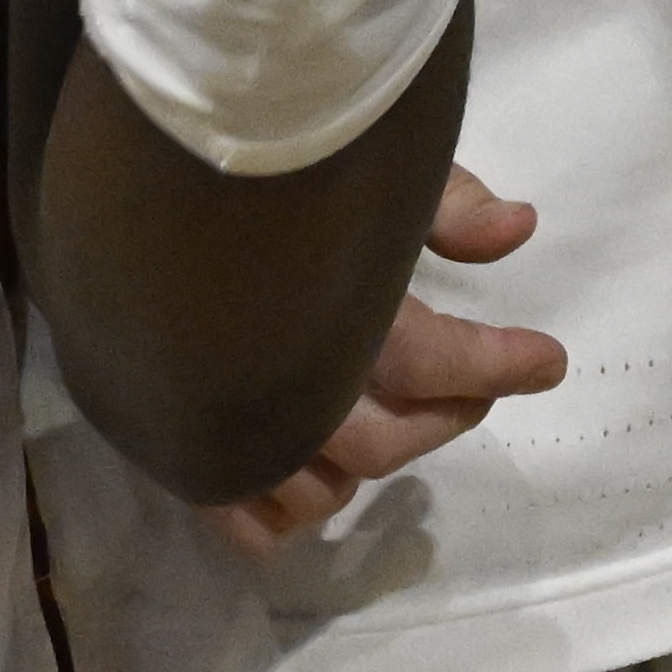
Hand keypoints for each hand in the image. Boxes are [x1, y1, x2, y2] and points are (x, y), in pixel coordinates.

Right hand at [204, 164, 565, 551]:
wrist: (122, 165)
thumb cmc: (260, 154)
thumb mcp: (368, 152)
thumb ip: (444, 201)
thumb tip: (520, 231)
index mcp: (322, 302)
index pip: (431, 360)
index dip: (498, 365)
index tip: (550, 360)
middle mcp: (269, 376)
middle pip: (379, 443)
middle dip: (446, 416)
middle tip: (483, 382)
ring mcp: (214, 419)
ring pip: (313, 491)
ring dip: (368, 465)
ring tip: (405, 416)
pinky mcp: (169, 441)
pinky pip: (237, 519)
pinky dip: (285, 508)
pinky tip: (320, 467)